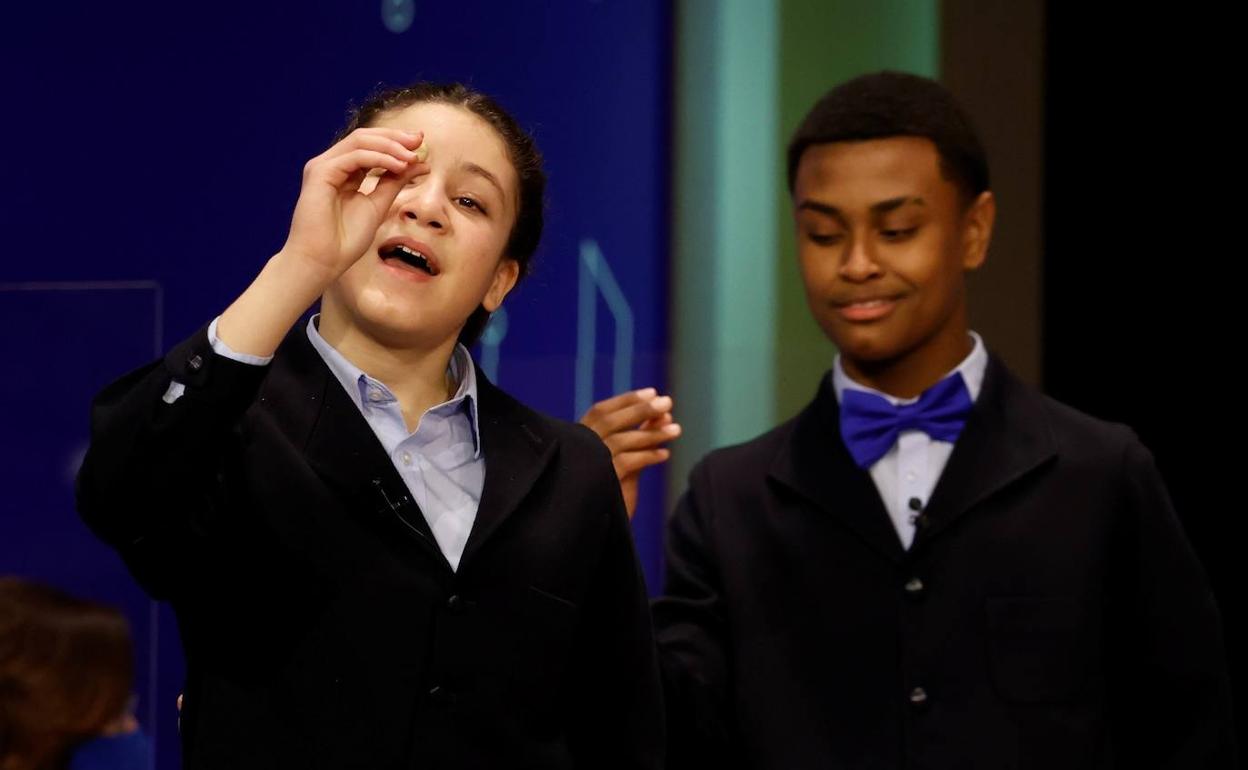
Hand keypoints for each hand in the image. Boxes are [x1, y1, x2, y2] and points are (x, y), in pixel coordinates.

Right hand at [216, 128, 427, 357]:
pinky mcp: (320, 173)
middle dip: (395, 137)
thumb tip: (420, 163)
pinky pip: (354, 157)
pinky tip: (398, 166)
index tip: (421, 145)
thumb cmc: (345, 240)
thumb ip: (395, 182)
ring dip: (390, 146)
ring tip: (412, 157)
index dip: (395, 141)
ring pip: (360, 142)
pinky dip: (379, 158)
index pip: (370, 146)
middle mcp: (331, 164)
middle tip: (419, 141)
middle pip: (364, 138)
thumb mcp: (379, 205)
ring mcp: (323, 167)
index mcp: (343, 172)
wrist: (322, 261)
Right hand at [580, 389, 679, 517]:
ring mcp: (590, 466)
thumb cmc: (609, 494)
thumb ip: (640, 437)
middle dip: (641, 409)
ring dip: (652, 434)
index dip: (627, 400)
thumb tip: (664, 413)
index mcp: (579, 440)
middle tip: (667, 402)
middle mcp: (580, 450)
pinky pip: (629, 463)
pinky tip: (665, 455)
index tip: (652, 392)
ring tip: (676, 430)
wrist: (593, 533)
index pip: (601, 411)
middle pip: (611, 421)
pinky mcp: (602, 483)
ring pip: (623, 440)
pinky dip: (648, 456)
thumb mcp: (623, 461)